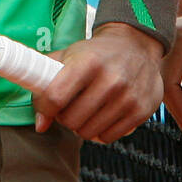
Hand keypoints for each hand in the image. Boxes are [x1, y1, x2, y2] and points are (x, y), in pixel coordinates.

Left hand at [33, 23, 163, 143]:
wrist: (138, 44)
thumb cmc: (98, 53)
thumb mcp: (71, 54)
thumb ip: (47, 83)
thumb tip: (41, 124)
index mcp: (89, 61)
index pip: (55, 96)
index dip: (45, 106)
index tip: (48, 105)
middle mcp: (111, 79)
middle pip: (71, 120)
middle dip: (66, 116)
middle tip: (72, 105)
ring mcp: (127, 97)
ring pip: (88, 133)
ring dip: (83, 125)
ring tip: (88, 109)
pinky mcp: (140, 111)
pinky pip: (107, 137)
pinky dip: (102, 130)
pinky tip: (104, 114)